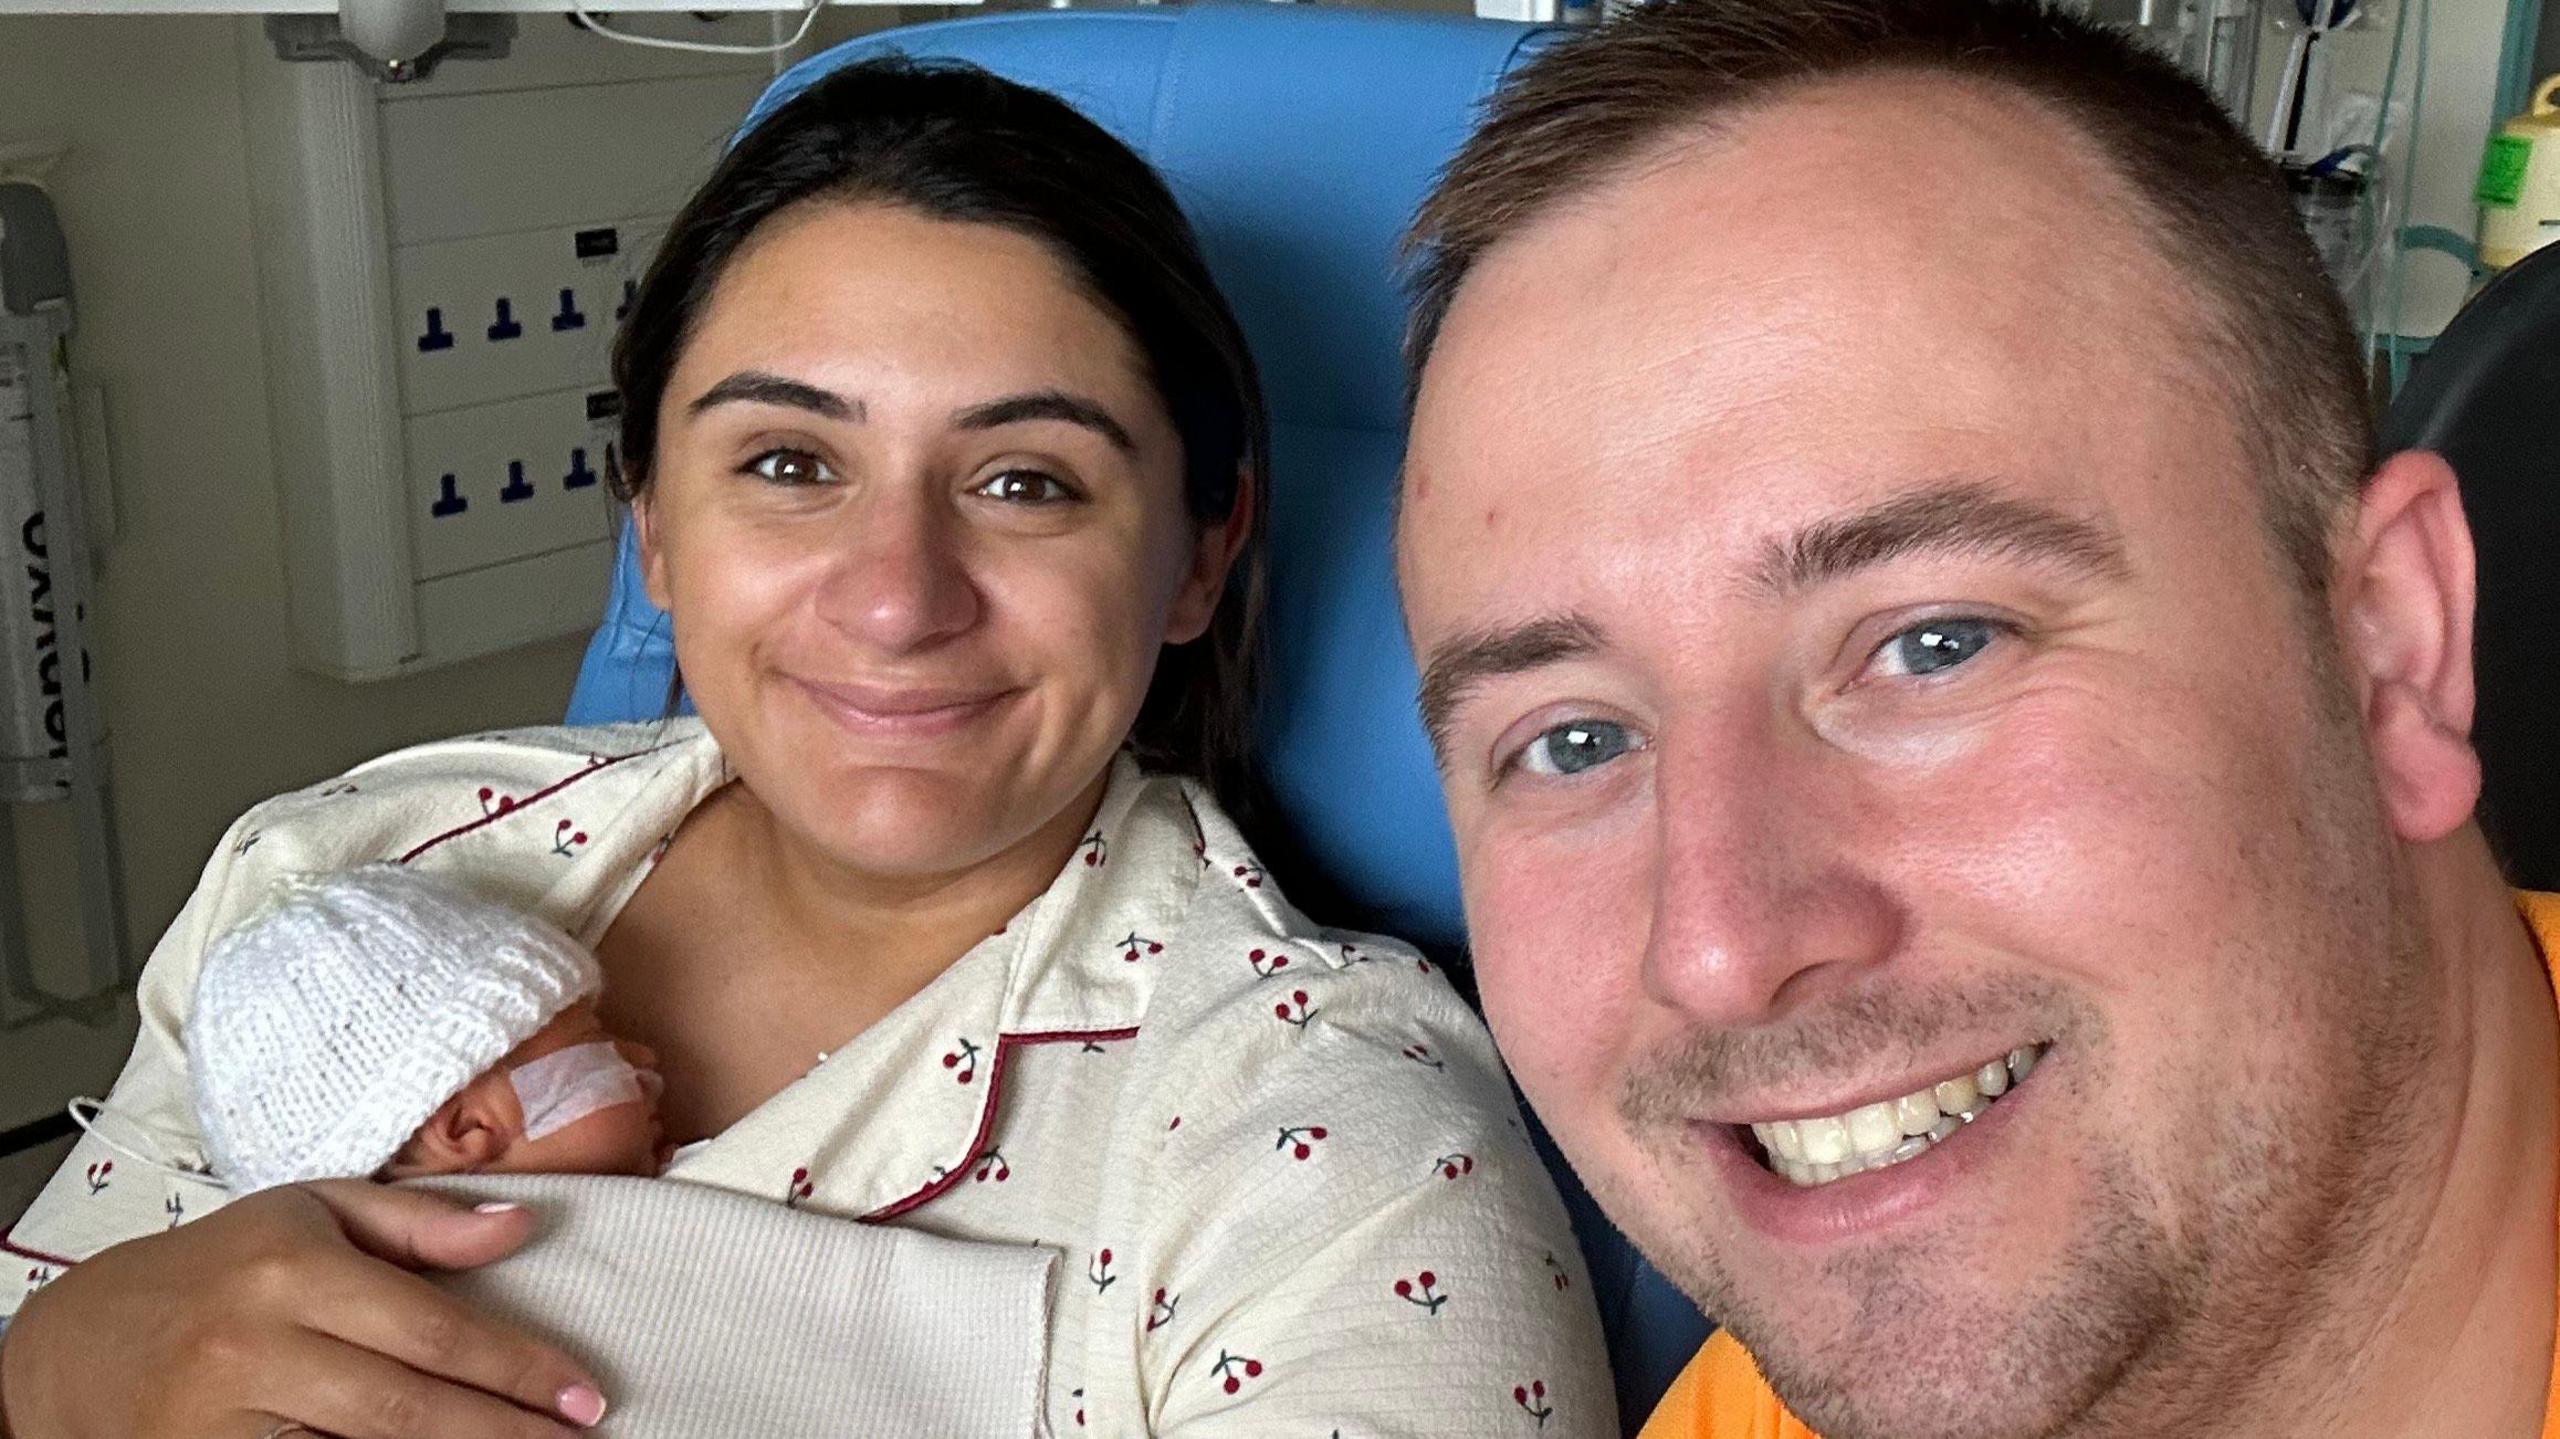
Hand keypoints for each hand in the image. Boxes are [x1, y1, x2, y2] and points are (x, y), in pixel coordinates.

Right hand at [0, 1181, 605, 1437]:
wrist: (80, 1345)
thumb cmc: (218, 1267)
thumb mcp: (312, 1212)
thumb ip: (419, 1221)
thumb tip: (520, 1225)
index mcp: (293, 1269)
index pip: (432, 1327)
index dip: (516, 1366)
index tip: (583, 1392)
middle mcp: (258, 1344)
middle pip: (407, 1405)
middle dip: (503, 1431)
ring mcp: (227, 1418)